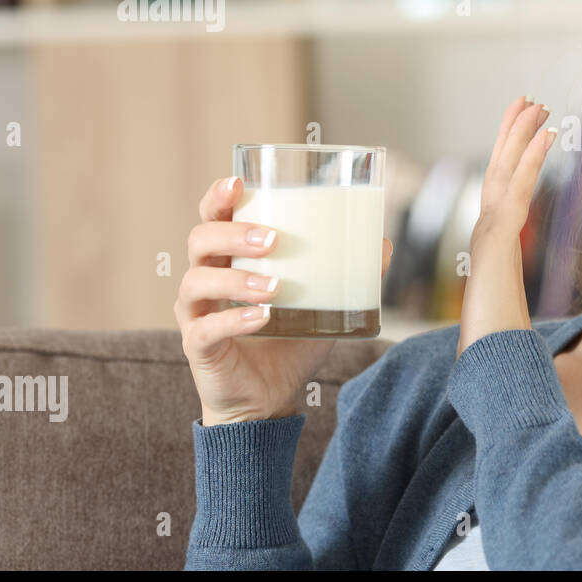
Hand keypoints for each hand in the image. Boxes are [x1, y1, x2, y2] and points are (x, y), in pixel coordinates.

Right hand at [174, 175, 395, 425]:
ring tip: (275, 287)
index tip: (238, 183)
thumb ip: (350, 274)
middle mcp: (206, 278)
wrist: (270, 398)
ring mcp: (197, 313)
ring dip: (237, 278)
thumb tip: (384, 243)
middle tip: (274, 240)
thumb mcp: (324, 303)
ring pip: (197, 281)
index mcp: (230, 258)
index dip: (218, 197)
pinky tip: (261, 318)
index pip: (213, 216)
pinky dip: (233, 320)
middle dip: (234, 234)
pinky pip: (206, 329)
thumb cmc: (290, 341)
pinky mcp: (197, 346)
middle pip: (200, 240)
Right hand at [455, 95, 557, 359]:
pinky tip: (547, 134)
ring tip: (536, 104)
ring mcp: (487, 237)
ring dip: (519, 135)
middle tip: (527, 102)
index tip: (527, 135)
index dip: (511, 161)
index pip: (501, 194)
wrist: (485, 368)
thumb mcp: (512, 323)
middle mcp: (485, 238)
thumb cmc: (497, 352)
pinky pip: (516, 188)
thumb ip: (513, 314)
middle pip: (498, 173)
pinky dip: (530, 158)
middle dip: (511, 135)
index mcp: (491, 252)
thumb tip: (521, 328)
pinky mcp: (496, 240)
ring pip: (503, 172)